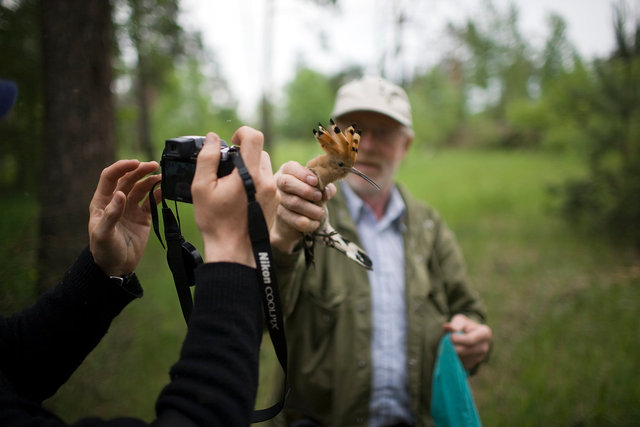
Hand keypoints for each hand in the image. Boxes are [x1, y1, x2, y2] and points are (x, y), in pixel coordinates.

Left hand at [88, 160, 160, 275]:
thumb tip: (120, 193)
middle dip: (140, 170)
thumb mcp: (103, 234)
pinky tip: (165, 189)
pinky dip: (158, 194)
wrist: (117, 267)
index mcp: (102, 201)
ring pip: (141, 188)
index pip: (110, 177)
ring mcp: (130, 208)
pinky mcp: (143, 216)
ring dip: (150, 180)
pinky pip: (151, 201)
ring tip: (162, 176)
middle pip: (128, 179)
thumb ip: (111, 213)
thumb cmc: (104, 251)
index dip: (122, 167)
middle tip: (153, 165)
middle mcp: (116, 201)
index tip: (135, 163)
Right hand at [191, 128, 276, 266]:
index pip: (255, 137)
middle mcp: (267, 181)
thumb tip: (213, 138)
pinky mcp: (274, 202)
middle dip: (243, 155)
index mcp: (251, 174)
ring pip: (264, 167)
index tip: (232, 142)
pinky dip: (255, 182)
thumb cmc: (216, 221)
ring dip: (250, 169)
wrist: (233, 249)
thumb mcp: (202, 187)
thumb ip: (207, 158)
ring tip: (233, 184)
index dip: (242, 133)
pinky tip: (241, 196)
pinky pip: (267, 182)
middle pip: (259, 152)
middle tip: (227, 169)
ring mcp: (273, 192)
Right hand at [270, 161, 335, 252]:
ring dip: (310, 209)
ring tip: (321, 213)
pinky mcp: (279, 214)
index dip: (303, 174)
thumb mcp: (320, 189)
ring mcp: (277, 199)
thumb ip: (326, 187)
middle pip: (286, 183)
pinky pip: (293, 219)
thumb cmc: (310, 196)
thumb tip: (326, 192)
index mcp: (288, 171)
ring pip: (292, 202)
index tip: (316, 181)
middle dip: (306, 190)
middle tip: (319, 196)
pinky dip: (308, 222)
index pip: (290, 168)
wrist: (301, 217)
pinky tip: (316, 223)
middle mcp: (279, 183)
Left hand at [443, 314, 491, 370]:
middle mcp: (485, 347)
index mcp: (485, 333)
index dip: (460, 339)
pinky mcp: (473, 364)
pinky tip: (452, 353)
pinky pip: (462, 364)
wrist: (467, 335)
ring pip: (464, 359)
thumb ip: (455, 324)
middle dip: (455, 347)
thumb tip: (448, 327)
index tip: (451, 337)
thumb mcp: (460, 321)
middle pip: (467, 351)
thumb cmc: (463, 326)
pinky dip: (455, 360)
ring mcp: (480, 357)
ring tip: (448, 346)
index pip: (472, 339)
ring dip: (453, 354)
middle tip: (446, 343)